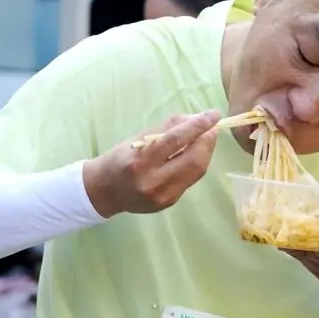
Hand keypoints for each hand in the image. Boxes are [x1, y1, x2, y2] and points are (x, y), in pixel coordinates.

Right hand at [83, 111, 221, 216]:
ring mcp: (163, 195)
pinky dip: (197, 164)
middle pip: (194, 160)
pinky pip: (190, 180)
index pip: (176, 140)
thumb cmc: (120, 159)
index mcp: (141, 160)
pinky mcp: (169, 202)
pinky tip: (196, 155)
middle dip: (208, 141)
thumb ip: (168, 128)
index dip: (198, 126)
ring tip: (207, 139)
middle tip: (213, 127)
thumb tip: (196, 119)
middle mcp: (153, 181)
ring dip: (206, 152)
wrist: (105, 190)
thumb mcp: (139, 138)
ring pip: (197, 171)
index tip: (212, 115)